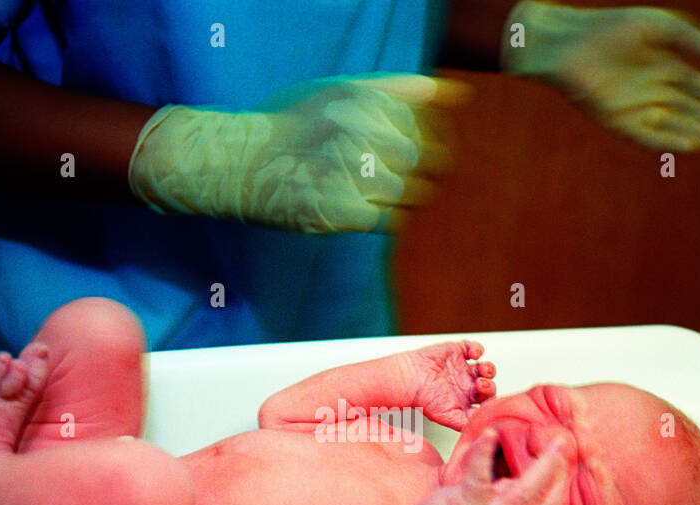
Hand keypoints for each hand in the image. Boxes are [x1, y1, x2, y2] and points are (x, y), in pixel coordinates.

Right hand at [129, 73, 465, 232]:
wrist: (244, 163)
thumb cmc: (298, 125)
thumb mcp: (344, 91)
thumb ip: (400, 89)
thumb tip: (456, 93)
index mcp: (368, 101)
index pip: (427, 130)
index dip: (424, 145)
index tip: (403, 152)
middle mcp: (364, 134)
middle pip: (422, 162)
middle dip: (414, 172)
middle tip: (381, 174)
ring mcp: (354, 175)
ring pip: (409, 193)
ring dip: (398, 196)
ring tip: (365, 188)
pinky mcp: (343, 212)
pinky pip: (388, 221)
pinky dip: (380, 217)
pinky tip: (356, 206)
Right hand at [406, 340, 496, 430]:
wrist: (409, 379)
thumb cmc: (423, 399)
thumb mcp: (447, 417)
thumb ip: (465, 423)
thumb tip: (481, 429)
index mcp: (465, 401)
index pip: (485, 402)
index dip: (490, 401)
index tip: (486, 401)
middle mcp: (465, 385)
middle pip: (488, 385)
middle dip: (488, 385)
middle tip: (480, 385)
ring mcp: (462, 369)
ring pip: (485, 368)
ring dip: (489, 368)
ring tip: (482, 369)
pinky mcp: (457, 352)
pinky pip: (474, 348)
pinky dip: (478, 349)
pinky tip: (474, 355)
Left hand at [434, 427, 569, 504]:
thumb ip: (512, 494)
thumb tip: (528, 463)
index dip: (562, 489)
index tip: (567, 463)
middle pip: (544, 501)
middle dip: (557, 470)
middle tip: (562, 442)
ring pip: (523, 491)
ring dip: (539, 464)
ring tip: (546, 440)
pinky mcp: (468, 501)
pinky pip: (480, 476)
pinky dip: (484, 452)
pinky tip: (490, 433)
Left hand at [501, 2, 699, 151]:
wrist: (566, 42)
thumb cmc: (607, 26)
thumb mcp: (654, 24)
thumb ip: (685, 35)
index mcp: (662, 67)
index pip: (699, 87)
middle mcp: (650, 90)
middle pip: (690, 109)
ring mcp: (633, 106)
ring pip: (672, 124)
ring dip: (696, 131)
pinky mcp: (615, 119)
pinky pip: (645, 134)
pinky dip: (666, 139)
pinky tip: (688, 144)